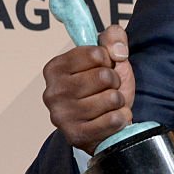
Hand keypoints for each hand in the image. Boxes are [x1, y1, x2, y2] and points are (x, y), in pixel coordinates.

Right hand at [42, 25, 134, 153]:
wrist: (105, 123)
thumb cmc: (105, 88)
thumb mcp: (111, 58)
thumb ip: (114, 38)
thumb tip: (118, 51)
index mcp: (55, 68)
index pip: (96, 53)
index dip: (108, 60)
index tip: (102, 67)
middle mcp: (52, 92)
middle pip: (104, 76)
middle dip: (114, 81)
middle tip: (106, 89)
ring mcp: (62, 116)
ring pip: (111, 98)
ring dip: (118, 101)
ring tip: (108, 104)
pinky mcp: (75, 136)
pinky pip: (113, 120)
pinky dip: (121, 118)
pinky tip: (111, 119)